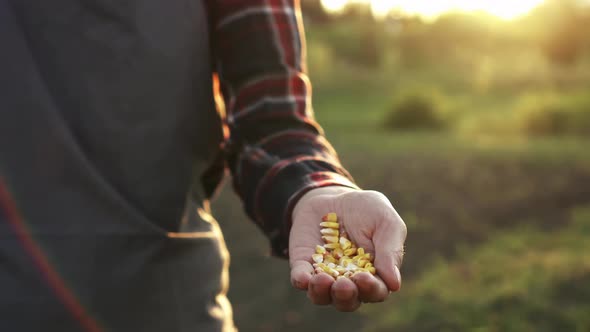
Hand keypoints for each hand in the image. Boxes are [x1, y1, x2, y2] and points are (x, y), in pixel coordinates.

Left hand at [289, 186, 406, 311]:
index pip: (375, 291)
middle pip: (348, 300)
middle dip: (345, 296)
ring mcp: (324, 275)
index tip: (364, 278)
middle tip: (343, 284)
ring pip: (322, 296)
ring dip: (321, 292)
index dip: (371, 289)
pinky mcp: (303, 265)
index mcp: (374, 275)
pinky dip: (301, 281)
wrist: (334, 196)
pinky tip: (303, 278)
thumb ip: (391, 251)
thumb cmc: (367, 211)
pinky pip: (300, 279)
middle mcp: (349, 282)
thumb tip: (394, 285)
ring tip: (322, 280)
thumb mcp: (385, 222)